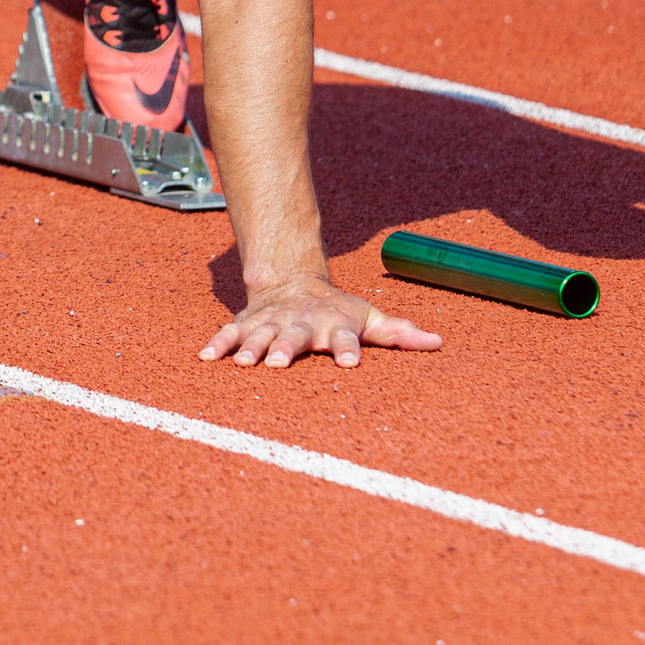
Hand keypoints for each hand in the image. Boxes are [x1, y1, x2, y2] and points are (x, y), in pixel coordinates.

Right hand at [200, 276, 441, 368]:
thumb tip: (439, 342)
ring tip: (244, 363)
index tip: (350, 364)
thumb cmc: (337, 310)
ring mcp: (271, 322)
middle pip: (295, 336)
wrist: (293, 280)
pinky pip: (228, 333)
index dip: (347, 349)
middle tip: (277, 363)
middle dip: (286, 349)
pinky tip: (205, 358)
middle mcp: (301, 323)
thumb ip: (400, 333)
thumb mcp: (369, 318)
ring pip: (259, 335)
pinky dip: (218, 344)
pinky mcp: (246, 323)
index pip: (344, 337)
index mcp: (334, 324)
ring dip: (250, 348)